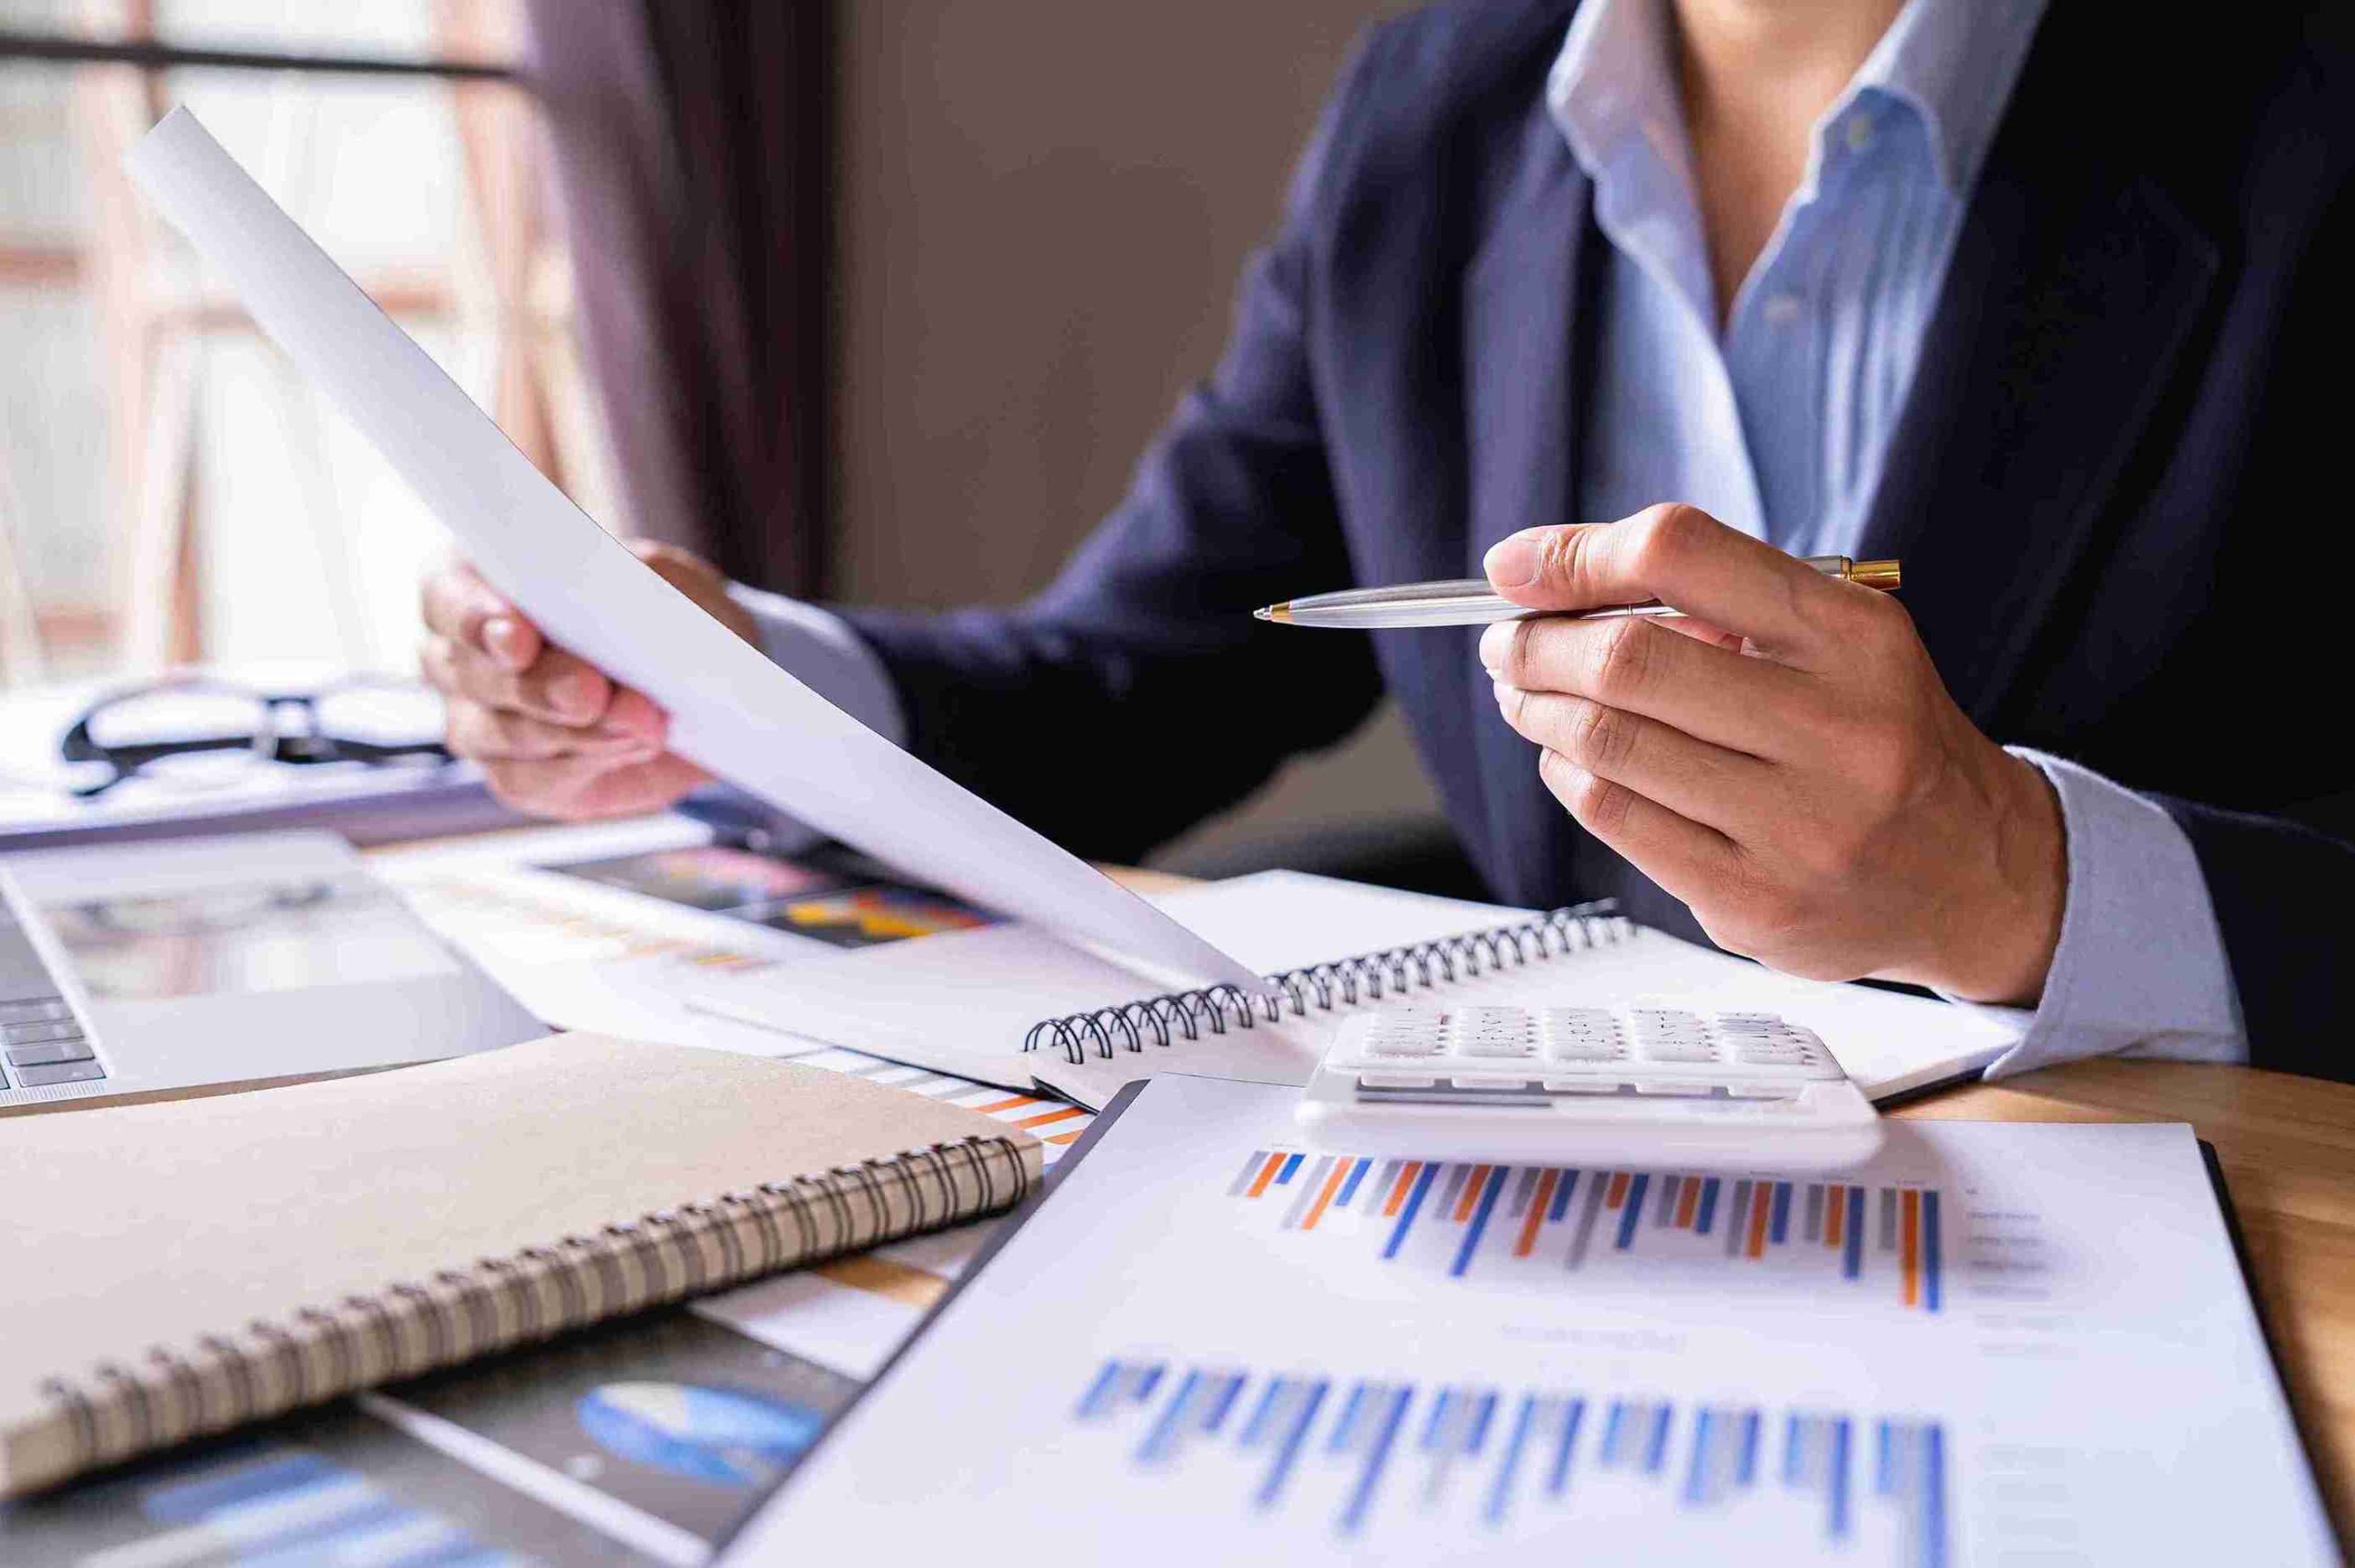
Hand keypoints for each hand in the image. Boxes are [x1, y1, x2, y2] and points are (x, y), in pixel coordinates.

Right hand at [419, 541, 757, 819]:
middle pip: (471, 674)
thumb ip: (632, 581)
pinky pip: (532, 778)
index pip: (446, 594)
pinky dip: (589, 761)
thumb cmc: (662, 611)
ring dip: (575, 730)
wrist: (698, 683)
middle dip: (537, 685)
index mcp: (471, 582)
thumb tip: (617, 607)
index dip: (474, 617)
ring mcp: (478, 720)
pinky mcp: (516, 775)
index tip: (517, 638)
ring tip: (640, 719)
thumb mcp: (661, 577)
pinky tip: (634, 743)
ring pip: (500, 733)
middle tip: (590, 691)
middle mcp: (460, 653)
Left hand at [1478, 504, 2063, 1004]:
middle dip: (1537, 644)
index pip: (1684, 554)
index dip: (1576, 555)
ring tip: (1526, 696)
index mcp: (1854, 637)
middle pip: (1626, 660)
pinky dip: (1571, 777)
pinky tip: (1571, 760)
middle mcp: (1835, 729)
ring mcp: (1797, 826)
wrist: (1975, 873)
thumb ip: (1721, 602)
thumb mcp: (1840, 640)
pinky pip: (1619, 822)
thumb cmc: (1882, 737)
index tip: (1515, 566)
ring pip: (1607, 745)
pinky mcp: (1756, 901)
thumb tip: (1557, 581)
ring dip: (1539, 711)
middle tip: (1508, 643)